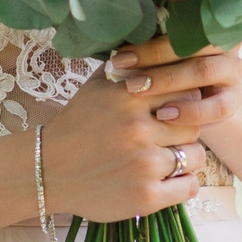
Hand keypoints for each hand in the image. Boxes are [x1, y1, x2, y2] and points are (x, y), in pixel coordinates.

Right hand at [38, 48, 212, 219]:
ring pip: (195, 156)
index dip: (185, 102)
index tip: (175, 111)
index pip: (186, 92)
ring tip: (165, 159)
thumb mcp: (94, 88)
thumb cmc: (74, 126)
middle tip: (169, 137)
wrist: (47, 171)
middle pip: (194, 125)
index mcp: (128, 99)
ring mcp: (144, 165)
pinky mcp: (147, 196)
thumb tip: (152, 46)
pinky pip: (189, 186)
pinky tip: (166, 180)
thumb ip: (126, 69)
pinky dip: (182, 183)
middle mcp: (138, 129)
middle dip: (185, 131)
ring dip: (185, 157)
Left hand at [109, 36, 241, 143]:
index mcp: (200, 28)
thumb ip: (140, 49)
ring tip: (139, 91)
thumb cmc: (163, 80)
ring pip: (205, 70)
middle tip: (124, 71)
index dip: (147, 41)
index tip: (118, 57)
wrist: (194, 113)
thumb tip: (108, 39)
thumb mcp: (152, 62)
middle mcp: (221, 45)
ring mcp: (231, 73)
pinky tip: (164, 115)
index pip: (177, 25)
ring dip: (169, 80)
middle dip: (155, 56)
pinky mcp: (232, 101)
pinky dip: (190, 111)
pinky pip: (216, 106)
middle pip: (192, 42)